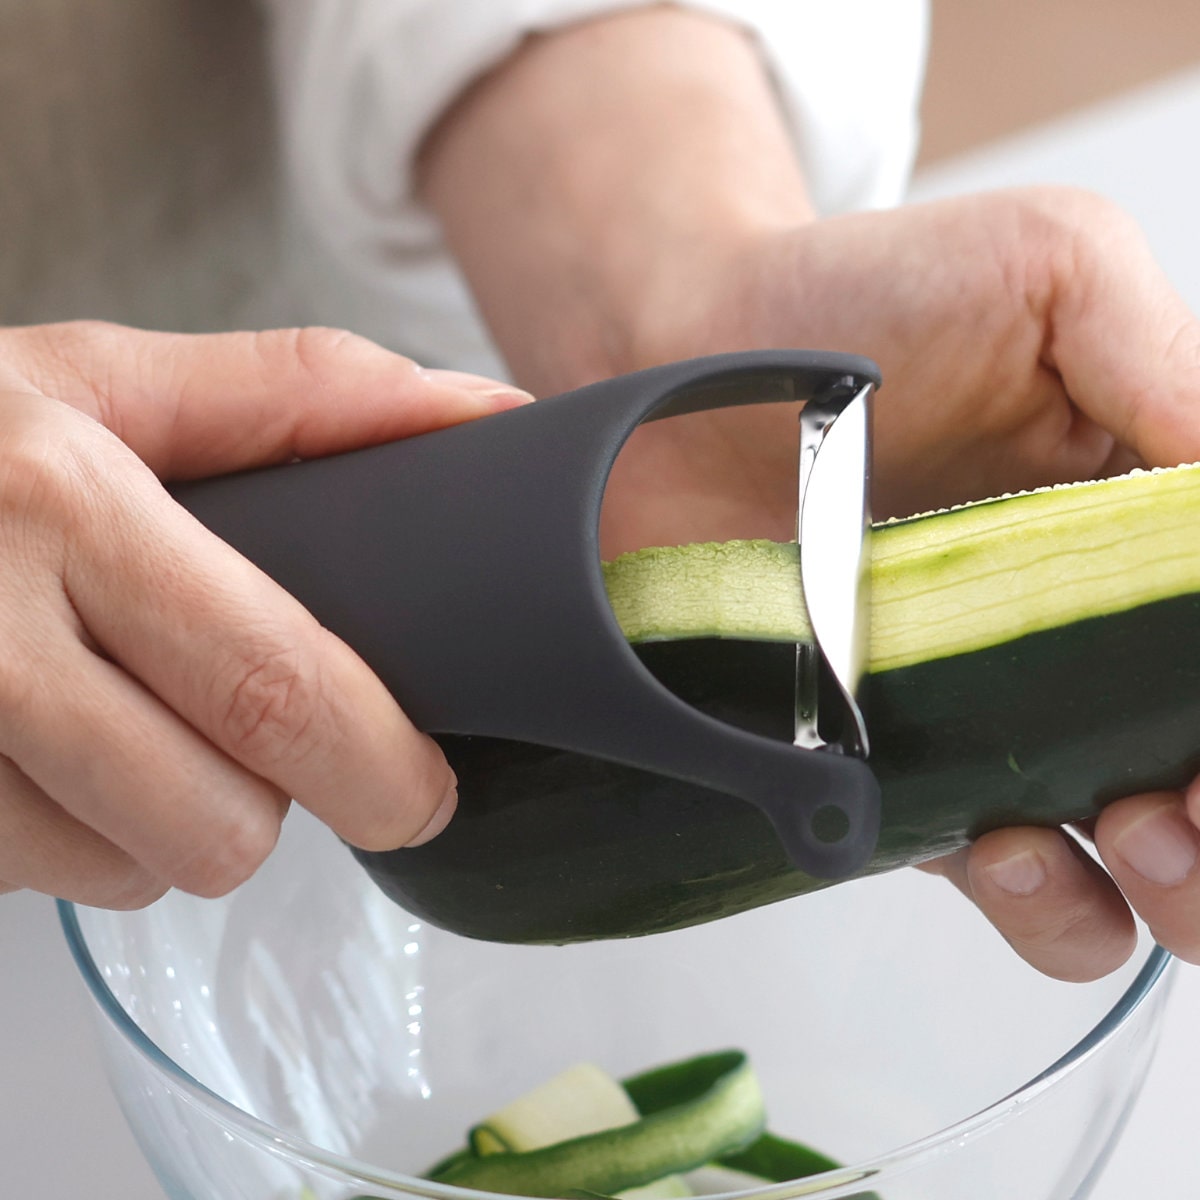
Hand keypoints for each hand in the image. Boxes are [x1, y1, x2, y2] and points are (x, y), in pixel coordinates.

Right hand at [0, 322, 529, 907]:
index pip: (272, 686)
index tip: (425, 788)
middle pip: (214, 820)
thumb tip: (488, 413)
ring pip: (134, 870)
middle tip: (330, 775)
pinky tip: (60, 754)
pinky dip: (84, 836)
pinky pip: (46, 882)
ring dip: (178, 821)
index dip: (378, 765)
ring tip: (150, 725)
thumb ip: (304, 396)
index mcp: (61, 505)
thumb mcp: (108, 385)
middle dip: (303, 814)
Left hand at [418, 7, 1199, 979]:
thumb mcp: (1058, 273)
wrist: (692, 357)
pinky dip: (1038, 897)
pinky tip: (1003, 843)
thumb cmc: (858, 301)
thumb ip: (1177, 378)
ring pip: (1130, 869)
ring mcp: (997, 713)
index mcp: (1154, 532)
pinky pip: (993, 874)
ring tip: (1127, 830)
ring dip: (1170, 888)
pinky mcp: (898, 764)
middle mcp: (1090, 639)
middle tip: (1188, 802)